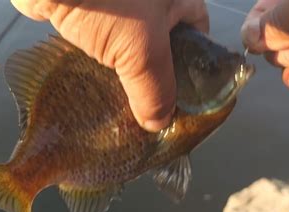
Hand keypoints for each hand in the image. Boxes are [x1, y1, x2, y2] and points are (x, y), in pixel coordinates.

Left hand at [11, 0, 207, 131]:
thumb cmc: (111, 1)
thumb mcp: (143, 50)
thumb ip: (155, 90)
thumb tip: (158, 123)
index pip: (198, 30)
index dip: (195, 60)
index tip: (186, 90)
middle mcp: (150, 1)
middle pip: (163, 42)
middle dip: (157, 74)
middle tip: (154, 104)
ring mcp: (118, 7)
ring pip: (131, 46)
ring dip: (127, 72)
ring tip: (128, 104)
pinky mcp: (89, 16)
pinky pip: (102, 44)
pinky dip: (102, 65)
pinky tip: (100, 87)